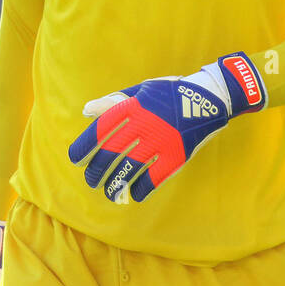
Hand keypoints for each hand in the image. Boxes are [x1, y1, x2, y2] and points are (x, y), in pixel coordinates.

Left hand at [68, 53, 266, 203]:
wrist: (208, 99)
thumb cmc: (169, 93)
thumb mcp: (141, 90)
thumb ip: (114, 102)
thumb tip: (87, 111)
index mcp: (133, 107)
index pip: (101, 130)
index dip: (85, 146)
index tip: (76, 159)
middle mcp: (144, 125)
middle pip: (112, 153)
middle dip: (97, 170)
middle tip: (91, 180)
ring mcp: (161, 142)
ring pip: (130, 169)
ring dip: (115, 184)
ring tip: (108, 192)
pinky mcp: (176, 156)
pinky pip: (153, 178)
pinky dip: (141, 189)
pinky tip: (133, 194)